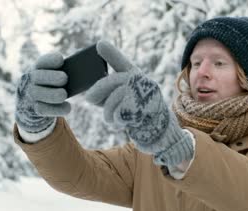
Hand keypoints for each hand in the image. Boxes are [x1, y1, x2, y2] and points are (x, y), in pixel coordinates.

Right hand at [15, 52, 70, 132]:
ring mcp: (30, 95)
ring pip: (37, 93)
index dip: (50, 60)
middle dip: (50, 76)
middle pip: (37, 76)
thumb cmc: (55, 86)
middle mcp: (31, 80)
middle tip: (64, 78)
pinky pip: (42, 109)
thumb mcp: (58, 77)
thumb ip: (68, 72)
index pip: (42, 62)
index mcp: (39, 69)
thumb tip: (84, 65)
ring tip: (64, 95)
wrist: (38, 105)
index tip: (61, 60)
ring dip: (51, 94)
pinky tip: (68, 107)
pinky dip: (56, 109)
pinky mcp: (34, 110)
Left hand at [85, 40, 192, 166]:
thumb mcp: (123, 100)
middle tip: (88, 99)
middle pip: (114, 81)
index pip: (122, 63)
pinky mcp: (145, 110)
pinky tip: (120, 123)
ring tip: (109, 119)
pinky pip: (120, 113)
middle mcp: (143, 83)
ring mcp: (145, 95)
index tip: (99, 44)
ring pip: (115, 99)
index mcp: (136, 77)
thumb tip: (90, 95)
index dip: (111, 53)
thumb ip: (109, 93)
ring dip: (107, 112)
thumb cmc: (136, 113)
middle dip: (98, 90)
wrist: (158, 130)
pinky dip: (116, 120)